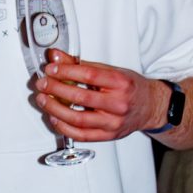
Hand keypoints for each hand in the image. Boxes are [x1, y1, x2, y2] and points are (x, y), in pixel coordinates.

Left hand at [33, 49, 166, 141]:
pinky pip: (81, 135)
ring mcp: (114, 122)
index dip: (66, 71)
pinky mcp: (108, 136)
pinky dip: (64, 128)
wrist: (150, 107)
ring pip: (78, 119)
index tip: (51, 68)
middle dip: (56, 89)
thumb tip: (57, 57)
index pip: (89, 75)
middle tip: (42, 83)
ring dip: (55, 109)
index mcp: (121, 82)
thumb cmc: (130, 87)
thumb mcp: (110, 70)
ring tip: (43, 100)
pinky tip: (54, 118)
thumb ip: (82, 64)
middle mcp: (119, 104)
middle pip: (81, 97)